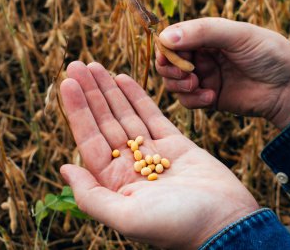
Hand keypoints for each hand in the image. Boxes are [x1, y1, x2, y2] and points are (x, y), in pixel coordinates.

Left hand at [59, 61, 258, 248]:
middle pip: (105, 123)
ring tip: (95, 66)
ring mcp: (153, 153)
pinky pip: (152, 116)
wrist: (225, 222)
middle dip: (91, 94)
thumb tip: (64, 169)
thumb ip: (91, 196)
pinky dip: (138, 97)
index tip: (67, 83)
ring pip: (127, 116)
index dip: (78, 111)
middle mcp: (131, 167)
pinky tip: (123, 79)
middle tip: (77, 65)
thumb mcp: (127, 217)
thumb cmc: (177, 225)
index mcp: (116, 184)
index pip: (90, 140)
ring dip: (110, 91)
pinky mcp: (176, 144)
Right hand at [155, 18, 289, 128]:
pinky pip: (186, 100)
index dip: (166, 47)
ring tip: (196, 85)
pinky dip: (193, 100)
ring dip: (179, 84)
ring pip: (173, 82)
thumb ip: (202, 32)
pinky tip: (211, 97)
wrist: (288, 89)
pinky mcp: (208, 98)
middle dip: (170, 68)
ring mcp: (205, 77)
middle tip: (185, 73)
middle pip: (168, 61)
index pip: (174, 38)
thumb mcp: (238, 35)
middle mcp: (203, 55)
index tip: (169, 55)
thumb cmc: (268, 55)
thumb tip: (164, 38)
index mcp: (208, 35)